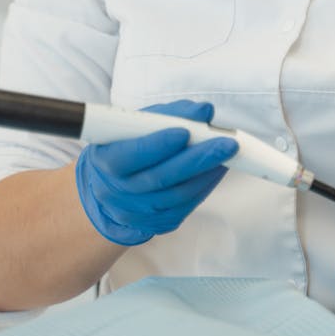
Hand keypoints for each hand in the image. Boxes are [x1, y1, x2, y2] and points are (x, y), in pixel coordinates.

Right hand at [75, 100, 237, 245]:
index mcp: (106, 161)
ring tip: (227, 154)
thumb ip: (167, 115)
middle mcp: (118, 191)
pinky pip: (185, 206)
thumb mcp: (135, 125)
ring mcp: (137, 212)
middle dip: (197, 159)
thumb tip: (203, 111)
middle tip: (227, 143)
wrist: (110, 187)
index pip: (131, 156)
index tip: (185, 131)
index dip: (158, 144)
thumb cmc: (125, 146)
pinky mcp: (157, 223)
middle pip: (161, 177)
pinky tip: (218, 170)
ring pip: (177, 195)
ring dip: (207, 173)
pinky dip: (205, 186)